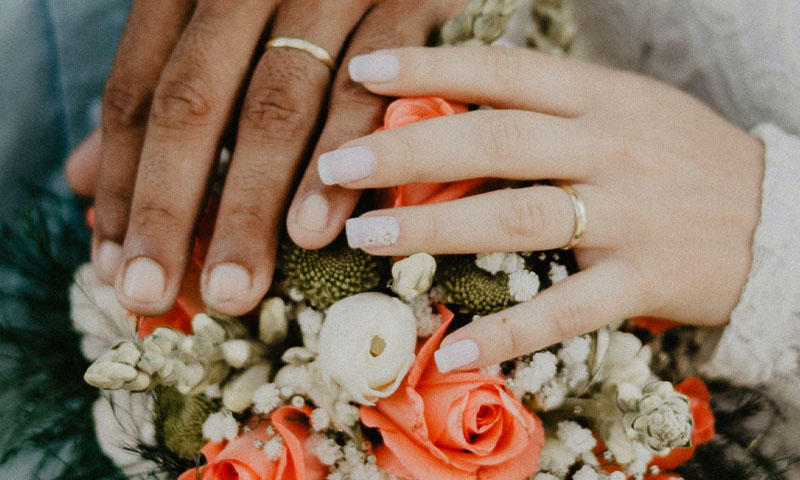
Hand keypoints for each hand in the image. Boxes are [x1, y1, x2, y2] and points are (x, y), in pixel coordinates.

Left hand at [66, 0, 465, 315]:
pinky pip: (371, 94)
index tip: (114, 265)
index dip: (122, 185)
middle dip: (170, 205)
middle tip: (154, 291)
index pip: (137, 94)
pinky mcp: (402, 5)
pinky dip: (344, 161)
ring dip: (253, 201)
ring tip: (236, 282)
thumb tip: (82, 177)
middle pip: (194, 103)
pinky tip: (320, 227)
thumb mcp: (211, 28)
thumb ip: (155, 94)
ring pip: (278, 105)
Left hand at [318, 46, 764, 370]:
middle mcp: (610, 147)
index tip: (363, 73)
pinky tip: (455, 343)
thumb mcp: (625, 109)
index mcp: (602, 97)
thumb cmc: (681, 158)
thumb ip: (551, 105)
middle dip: (408, 152)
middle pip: (495, 143)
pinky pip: (568, 307)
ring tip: (367, 234)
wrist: (776, 216)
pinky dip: (511, 329)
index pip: (504, 72)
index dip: (431, 67)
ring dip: (436, 228)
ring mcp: (628, 215)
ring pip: (519, 217)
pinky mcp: (645, 278)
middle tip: (337, 164)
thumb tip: (462, 95)